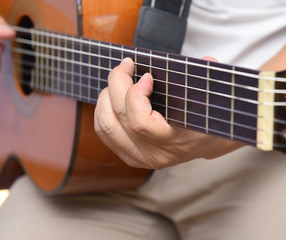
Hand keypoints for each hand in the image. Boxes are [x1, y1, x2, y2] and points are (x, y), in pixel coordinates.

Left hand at [94, 57, 242, 168]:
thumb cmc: (208, 116)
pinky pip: (104, 132)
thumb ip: (209, 80)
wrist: (208, 142)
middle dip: (116, 84)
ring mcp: (141, 158)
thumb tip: (206, 62)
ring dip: (106, 97)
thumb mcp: (213, 98)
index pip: (140, 123)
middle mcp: (156, 154)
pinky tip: (112, 96)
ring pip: (106, 126)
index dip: (135, 95)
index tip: (147, 76)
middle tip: (126, 66)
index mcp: (177, 142)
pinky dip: (102, 110)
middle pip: (118, 119)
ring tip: (118, 79)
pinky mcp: (130, 156)